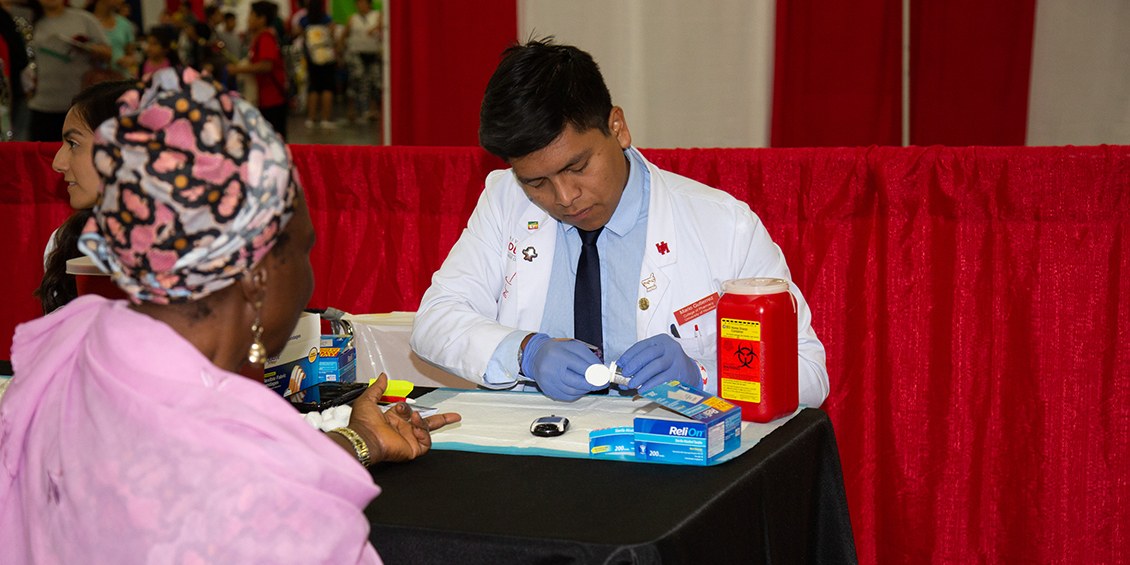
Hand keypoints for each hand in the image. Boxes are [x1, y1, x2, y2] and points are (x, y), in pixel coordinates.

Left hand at [345, 373, 460, 462]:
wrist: (364, 438)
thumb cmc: (363, 424)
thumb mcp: (368, 399)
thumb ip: (377, 387)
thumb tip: (383, 377)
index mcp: (392, 420)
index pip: (409, 413)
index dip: (408, 408)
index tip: (402, 405)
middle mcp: (402, 430)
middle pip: (426, 423)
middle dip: (441, 419)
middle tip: (453, 416)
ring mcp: (407, 440)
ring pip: (426, 430)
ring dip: (422, 421)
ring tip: (414, 417)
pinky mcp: (412, 449)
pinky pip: (425, 442)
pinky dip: (424, 433)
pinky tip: (416, 426)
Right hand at [521, 333, 602, 400]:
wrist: (536, 356)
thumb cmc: (556, 350)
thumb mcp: (574, 346)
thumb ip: (588, 358)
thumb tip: (600, 371)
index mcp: (559, 355)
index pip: (582, 368)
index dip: (597, 374)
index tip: (605, 377)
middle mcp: (551, 369)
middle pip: (577, 382)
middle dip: (593, 384)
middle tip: (602, 383)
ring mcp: (548, 382)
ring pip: (573, 391)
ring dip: (585, 389)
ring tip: (591, 384)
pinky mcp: (548, 390)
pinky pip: (567, 396)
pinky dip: (577, 393)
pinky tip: (580, 388)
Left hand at [617, 334, 700, 392]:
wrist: (690, 373)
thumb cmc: (668, 364)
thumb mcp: (656, 357)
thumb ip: (641, 362)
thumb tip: (621, 373)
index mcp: (660, 340)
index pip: (641, 345)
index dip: (628, 355)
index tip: (619, 363)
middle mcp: (669, 347)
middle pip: (649, 354)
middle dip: (634, 364)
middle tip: (624, 374)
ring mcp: (675, 359)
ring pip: (655, 366)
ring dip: (641, 376)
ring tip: (631, 384)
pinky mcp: (679, 372)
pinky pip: (662, 379)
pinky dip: (650, 385)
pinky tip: (642, 389)